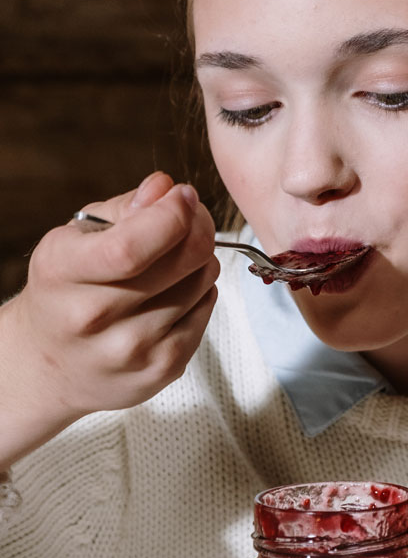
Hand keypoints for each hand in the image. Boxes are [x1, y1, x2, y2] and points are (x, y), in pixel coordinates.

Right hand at [0, 172, 218, 467]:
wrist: (50, 365)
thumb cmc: (66, 291)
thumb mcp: (76, 238)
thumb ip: (124, 208)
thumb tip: (166, 188)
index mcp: (63, 272)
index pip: (132, 247)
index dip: (173, 213)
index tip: (182, 196)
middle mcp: (93, 317)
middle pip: (184, 260)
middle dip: (198, 226)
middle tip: (190, 218)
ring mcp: (131, 349)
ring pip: (204, 281)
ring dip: (200, 260)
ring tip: (174, 260)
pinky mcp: (162, 369)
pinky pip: (207, 309)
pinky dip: (200, 291)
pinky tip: (174, 291)